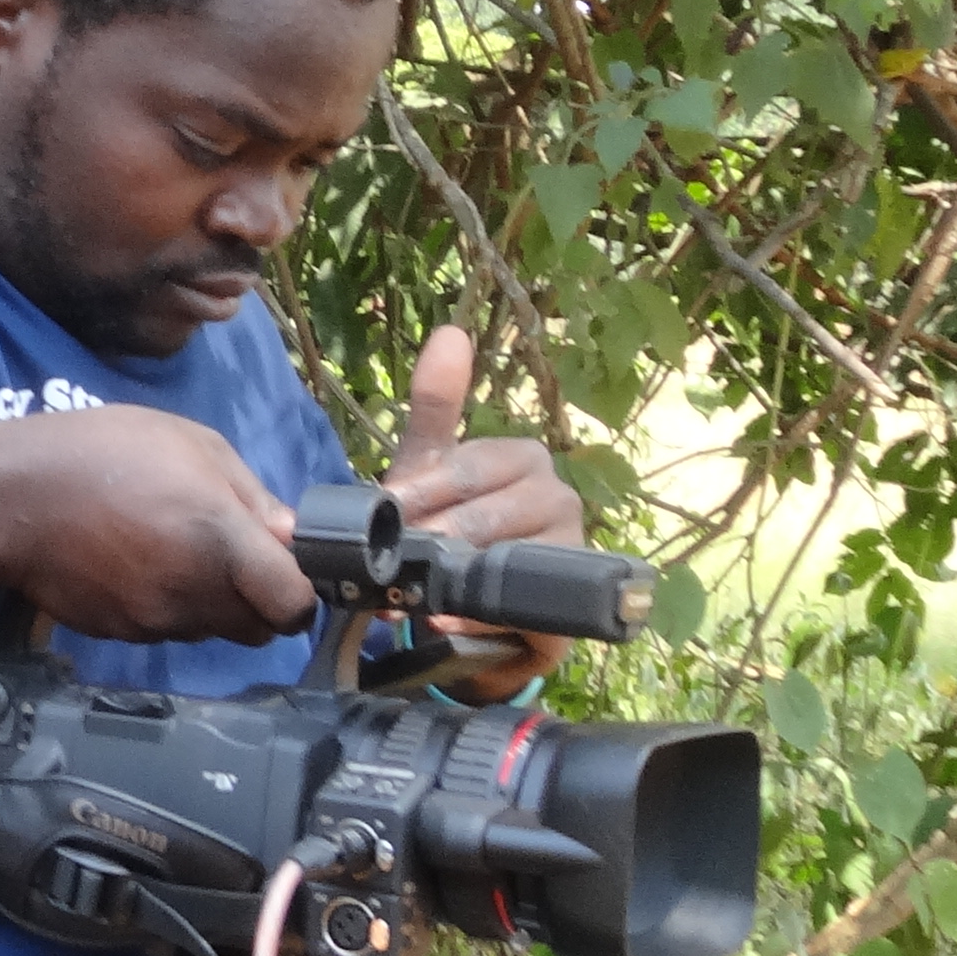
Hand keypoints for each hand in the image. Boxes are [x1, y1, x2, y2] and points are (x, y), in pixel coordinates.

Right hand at [0, 404, 325, 647]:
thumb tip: (291, 535)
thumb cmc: (104, 451)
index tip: (290, 571)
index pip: (293, 605)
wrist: (12, 497)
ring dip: (210, 604)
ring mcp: (155, 621)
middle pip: (259, 629)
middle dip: (259, 601)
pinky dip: (166, 609)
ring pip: (212, 631)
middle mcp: (193, 591)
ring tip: (172, 553)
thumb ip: (250, 495)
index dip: (300, 593)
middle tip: (233, 560)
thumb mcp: (191, 443)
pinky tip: (137, 567)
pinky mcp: (123, 634)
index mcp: (220, 540)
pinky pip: (166, 631)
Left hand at [379, 325, 592, 690]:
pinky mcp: (571, 607)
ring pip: (501, 560)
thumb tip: (450, 333)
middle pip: (484, 515)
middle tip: (389, 561)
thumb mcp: (434, 467)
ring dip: (448, 580)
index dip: (420, 492)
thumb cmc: (455, 526)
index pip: (468, 468)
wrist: (480, 614)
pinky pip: (519, 607)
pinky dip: (475, 617)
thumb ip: (436, 406)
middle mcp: (560, 497)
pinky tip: (443, 621)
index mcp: (524, 458)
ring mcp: (573, 552)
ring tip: (409, 594)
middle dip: (430, 539)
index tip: (383, 512)